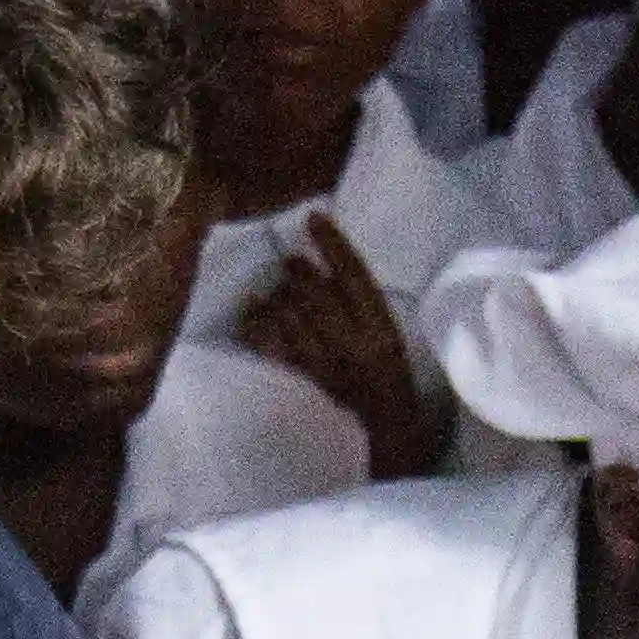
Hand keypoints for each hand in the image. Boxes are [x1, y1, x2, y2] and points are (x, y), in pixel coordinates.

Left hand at [236, 214, 440, 480]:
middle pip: (317, 294)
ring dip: (276, 298)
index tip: (314, 218)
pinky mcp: (310, 378)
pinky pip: (277, 348)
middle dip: (297, 273)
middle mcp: (355, 338)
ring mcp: (330, 360)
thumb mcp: (386, 329)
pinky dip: (259, 329)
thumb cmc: (390, 368)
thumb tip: (323, 267)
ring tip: (267, 291)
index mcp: (381, 323)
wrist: (388, 419)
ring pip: (293, 317)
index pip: (355, 274)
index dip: (333, 244)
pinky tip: (249, 314)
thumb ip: (359, 301)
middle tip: (288, 261)